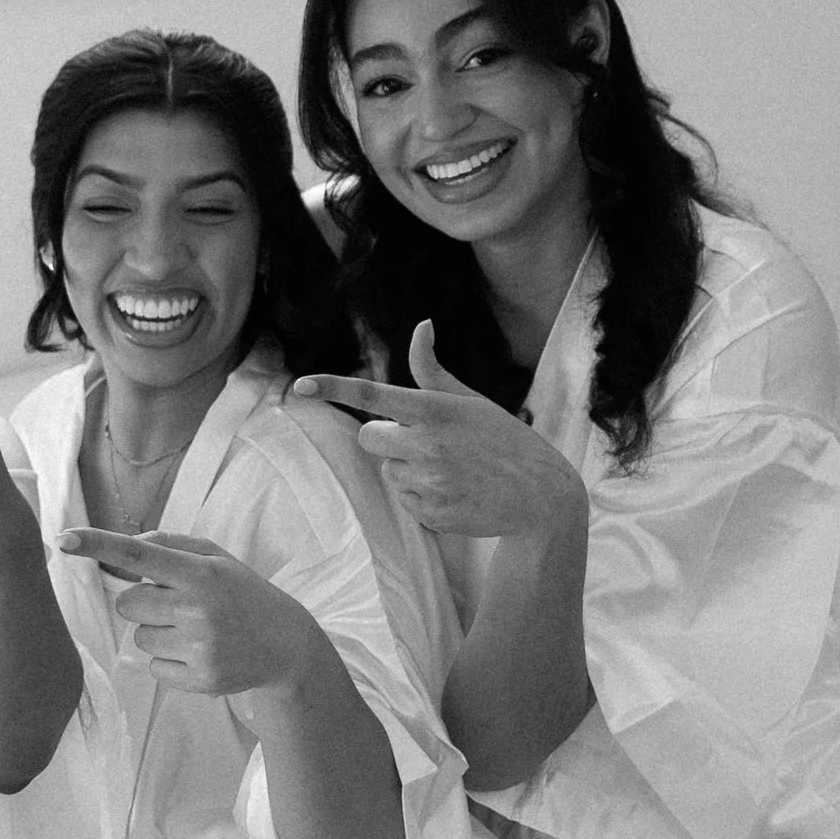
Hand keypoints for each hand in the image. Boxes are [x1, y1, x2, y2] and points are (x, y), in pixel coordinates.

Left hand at [59, 531, 328, 703]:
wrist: (286, 646)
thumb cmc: (242, 594)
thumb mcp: (217, 559)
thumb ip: (170, 545)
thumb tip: (128, 545)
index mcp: (201, 573)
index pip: (139, 555)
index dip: (99, 545)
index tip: (64, 538)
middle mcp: (198, 610)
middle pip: (127, 603)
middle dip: (142, 601)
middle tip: (177, 604)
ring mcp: (199, 648)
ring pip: (138, 637)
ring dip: (158, 632)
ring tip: (195, 630)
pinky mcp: (198, 681)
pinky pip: (153, 666)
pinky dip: (169, 660)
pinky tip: (200, 653)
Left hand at [292, 323, 589, 543]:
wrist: (539, 497)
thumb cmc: (504, 439)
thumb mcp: (471, 400)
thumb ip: (432, 370)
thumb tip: (420, 325)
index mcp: (437, 410)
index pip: (374, 394)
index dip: (333, 387)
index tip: (300, 386)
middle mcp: (428, 445)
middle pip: (368, 437)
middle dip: (387, 437)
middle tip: (425, 440)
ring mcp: (428, 482)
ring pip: (388, 470)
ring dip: (408, 468)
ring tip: (451, 469)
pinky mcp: (429, 513)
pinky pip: (404, 499)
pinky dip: (422, 495)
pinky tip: (455, 491)